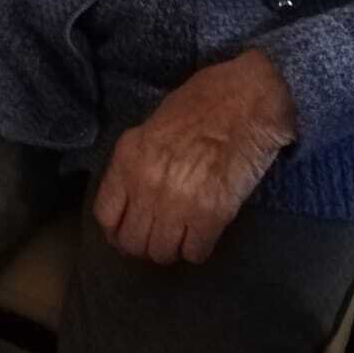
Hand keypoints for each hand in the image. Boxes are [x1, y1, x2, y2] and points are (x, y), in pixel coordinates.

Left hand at [94, 49, 296, 265]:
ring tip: (181, 237)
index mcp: (128, 158)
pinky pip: (195, 252)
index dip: (116, 231)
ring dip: (171, 249)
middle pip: (132, 241)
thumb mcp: (153, 125)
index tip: (127, 232)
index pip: (106, 215)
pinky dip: (198, 249)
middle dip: (144, 244)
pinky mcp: (212, 215)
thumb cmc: (202, 102)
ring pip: (162, 253)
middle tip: (158, 237)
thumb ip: (139, 161)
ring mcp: (178, 202)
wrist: (248, 99)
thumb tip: (134, 194)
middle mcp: (147, 184)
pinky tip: (203, 234)